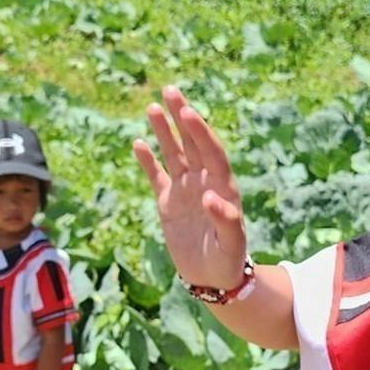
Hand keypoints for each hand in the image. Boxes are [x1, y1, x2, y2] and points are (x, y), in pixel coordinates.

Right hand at [133, 86, 249, 290]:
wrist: (212, 278)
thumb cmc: (227, 260)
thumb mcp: (231, 243)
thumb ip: (225, 220)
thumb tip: (210, 196)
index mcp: (223, 186)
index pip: (211, 151)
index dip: (201, 131)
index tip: (188, 112)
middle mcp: (204, 182)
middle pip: (192, 143)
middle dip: (182, 117)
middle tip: (170, 90)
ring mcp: (185, 190)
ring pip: (174, 154)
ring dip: (164, 131)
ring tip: (152, 107)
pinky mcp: (168, 203)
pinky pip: (156, 176)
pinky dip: (148, 160)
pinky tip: (138, 142)